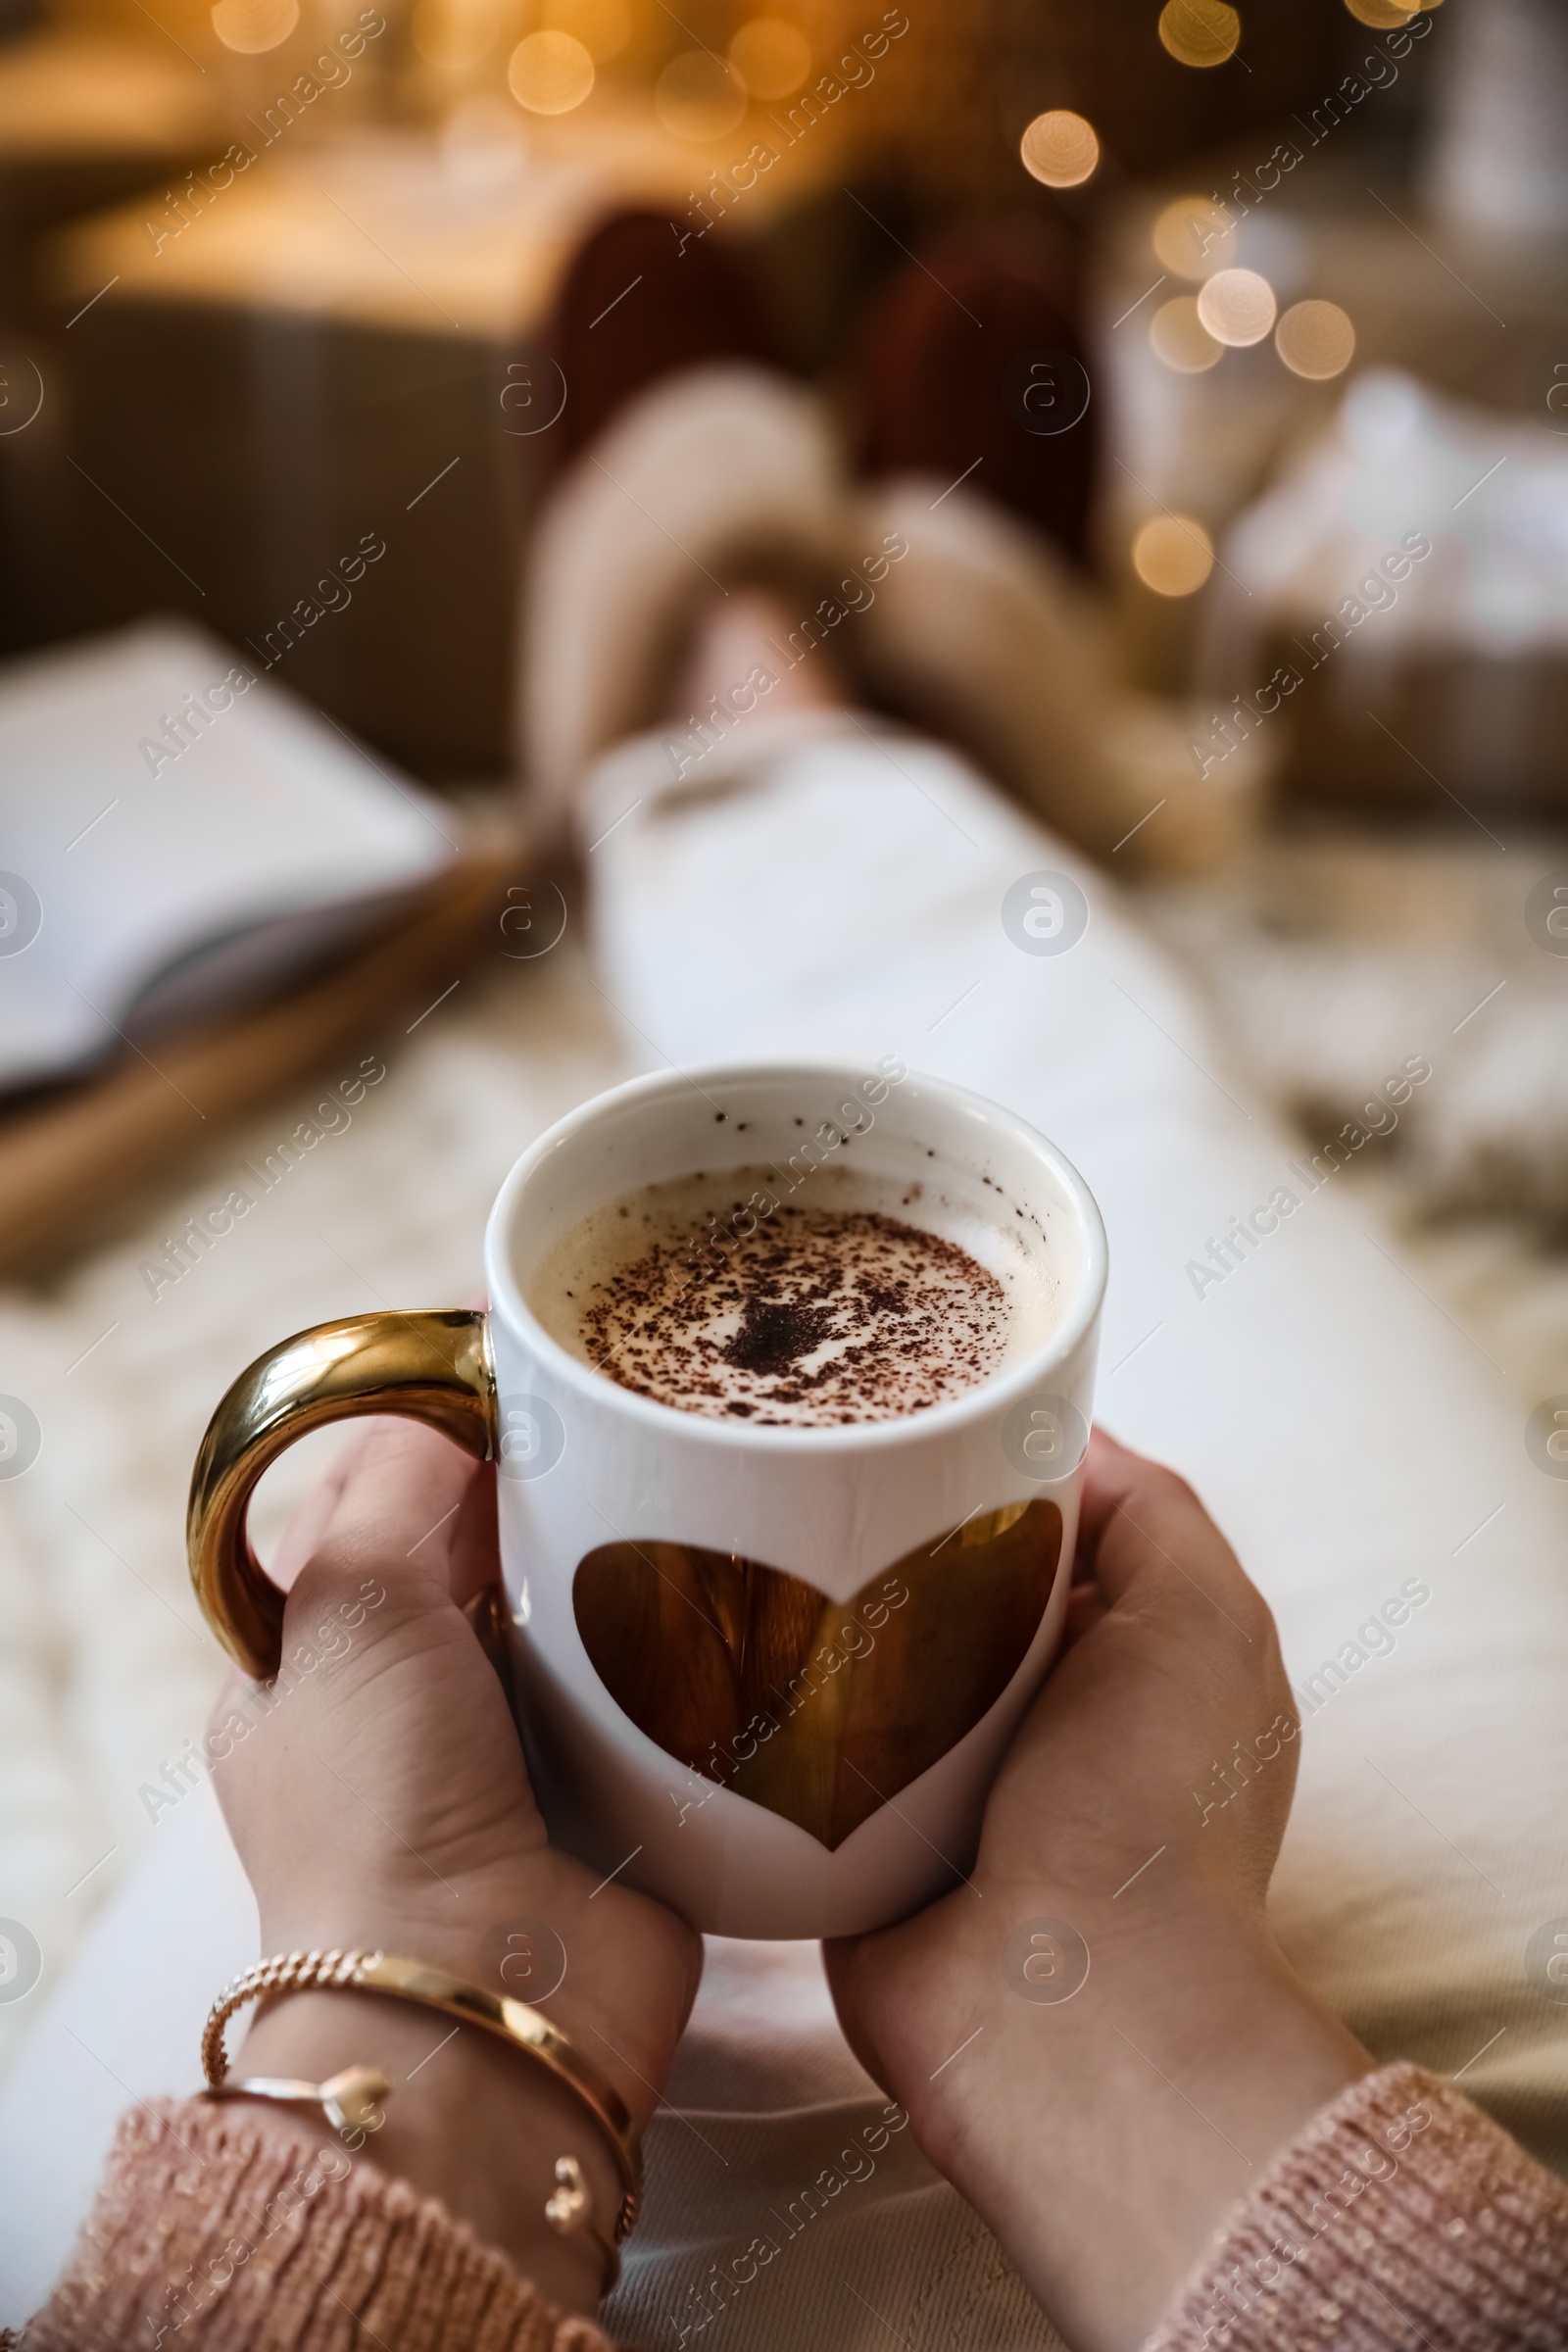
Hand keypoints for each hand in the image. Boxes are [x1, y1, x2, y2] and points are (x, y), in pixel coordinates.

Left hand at [212, 1418, 701, 2304]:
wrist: (487, 2009)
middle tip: (628, 1417)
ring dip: (626, 1569)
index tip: (520, 1369)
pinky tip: (735, 1589)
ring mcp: (516, 1766)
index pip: (371, 1511)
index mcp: (310, 1670)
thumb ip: (391, 1482)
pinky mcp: (618, 1807)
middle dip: (548, 1497)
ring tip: (695, 1483)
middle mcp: (409, 1716)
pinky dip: (690, 1652)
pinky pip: (660, 1698)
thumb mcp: (347, 1605)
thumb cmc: (380, 1816)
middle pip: (487, 1558)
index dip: (438, 1433)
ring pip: (581, 1620)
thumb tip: (452, 1394)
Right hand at [825, 1430, 1368, 2351]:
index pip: (1053, 1532)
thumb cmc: (1149, 1816)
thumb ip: (1155, 1511)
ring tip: (749, 1537)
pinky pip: (799, 1745)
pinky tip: (717, 1643)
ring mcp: (945, 1783)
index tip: (912, 1411)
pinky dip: (771, 1706)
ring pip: (867, 1657)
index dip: (990, 1470)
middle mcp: (1041, 1722)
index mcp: (1131, 1668)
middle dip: (894, 1532)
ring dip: (823, 1616)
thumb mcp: (1204, 1617)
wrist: (1056, 2009)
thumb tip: (1068, 1441)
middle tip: (814, 1467)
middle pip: (949, 1583)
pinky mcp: (856, 1838)